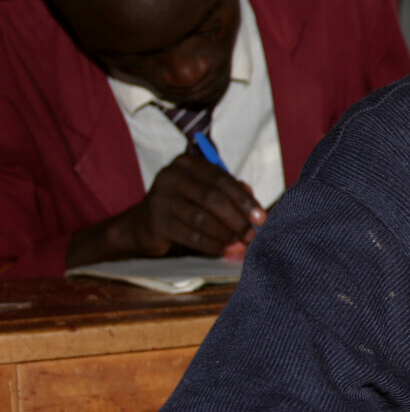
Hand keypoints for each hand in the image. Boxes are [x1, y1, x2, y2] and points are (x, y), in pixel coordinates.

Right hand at [118, 152, 265, 257]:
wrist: (146, 223)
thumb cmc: (186, 203)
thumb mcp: (207, 191)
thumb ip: (232, 193)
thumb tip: (255, 208)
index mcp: (187, 163)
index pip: (222, 179)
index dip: (245, 200)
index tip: (261, 218)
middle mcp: (172, 176)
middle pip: (213, 198)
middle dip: (237, 219)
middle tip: (251, 235)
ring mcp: (161, 199)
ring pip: (202, 219)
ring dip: (226, 234)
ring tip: (238, 242)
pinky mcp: (158, 223)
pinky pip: (191, 236)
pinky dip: (212, 245)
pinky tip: (223, 248)